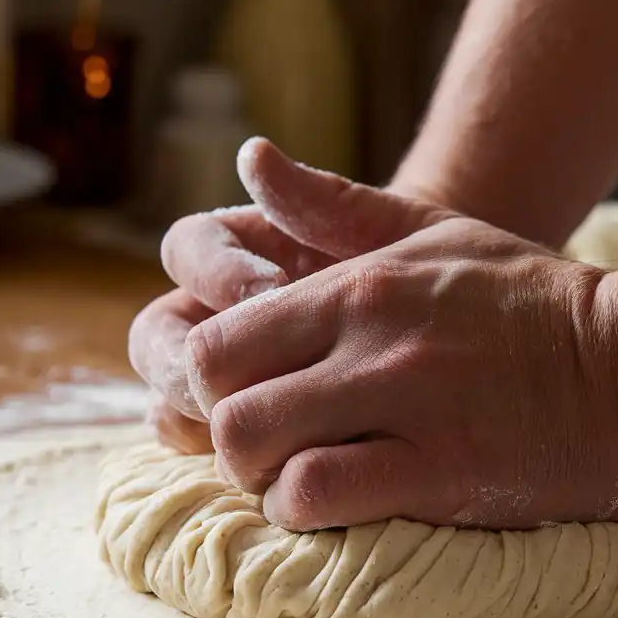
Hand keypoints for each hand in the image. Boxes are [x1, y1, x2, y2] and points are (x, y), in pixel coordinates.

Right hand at [128, 137, 448, 450]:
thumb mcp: (394, 236)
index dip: (216, 270)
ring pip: (167, 398)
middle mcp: (214, 316)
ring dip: (197, 414)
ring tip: (260, 426)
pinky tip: (271, 464)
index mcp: (240, 254)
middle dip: (192, 360)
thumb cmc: (421, 278)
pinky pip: (201, 449)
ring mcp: (224, 380)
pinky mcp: (242, 432)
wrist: (458, 340)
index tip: (274, 286)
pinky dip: (219, 457)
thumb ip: (327, 202)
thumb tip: (253, 153)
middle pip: (159, 336)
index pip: (188, 248)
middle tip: (250, 376)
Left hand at [185, 146, 617, 530]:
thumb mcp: (436, 228)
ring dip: (262, 475)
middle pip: (217, 397)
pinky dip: (309, 508)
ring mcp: (402, 404)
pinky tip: (343, 502)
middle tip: (268, 444)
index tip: (250, 396)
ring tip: (301, 475)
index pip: (215, 335)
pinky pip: (320, 496)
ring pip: (254, 450)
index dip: (211, 381)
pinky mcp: (439, 470)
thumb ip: (334, 205)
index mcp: (359, 284)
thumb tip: (250, 159)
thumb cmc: (533, 298)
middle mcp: (368, 339)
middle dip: (224, 432)